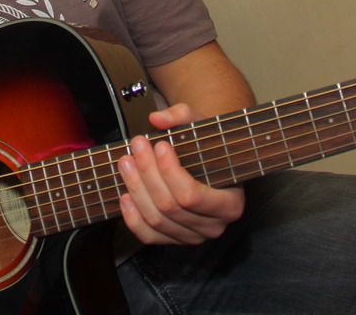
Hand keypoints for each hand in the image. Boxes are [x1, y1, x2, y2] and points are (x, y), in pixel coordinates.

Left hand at [117, 103, 245, 244]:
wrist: (209, 163)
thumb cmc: (208, 146)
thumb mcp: (202, 125)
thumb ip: (183, 115)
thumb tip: (157, 119)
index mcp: (230, 203)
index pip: (191, 196)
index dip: (170, 172)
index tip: (159, 145)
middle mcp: (214, 226)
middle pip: (170, 206)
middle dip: (148, 173)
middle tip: (136, 145)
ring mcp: (193, 237)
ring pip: (156, 220)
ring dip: (136, 189)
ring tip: (126, 162)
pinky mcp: (174, 240)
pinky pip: (149, 236)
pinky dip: (132, 218)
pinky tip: (125, 196)